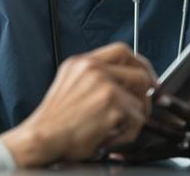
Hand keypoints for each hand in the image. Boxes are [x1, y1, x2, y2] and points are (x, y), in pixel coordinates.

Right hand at [0, 42, 155, 167]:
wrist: (43, 136)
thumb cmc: (54, 120)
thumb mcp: (68, 85)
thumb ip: (92, 78)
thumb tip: (122, 83)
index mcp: (80, 63)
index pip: (121, 50)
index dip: (139, 64)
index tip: (145, 77)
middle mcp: (93, 69)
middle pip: (138, 71)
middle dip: (146, 91)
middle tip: (143, 105)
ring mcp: (104, 85)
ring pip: (140, 99)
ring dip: (134, 117)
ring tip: (117, 127)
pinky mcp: (113, 105)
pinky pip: (137, 119)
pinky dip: (127, 133)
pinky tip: (110, 137)